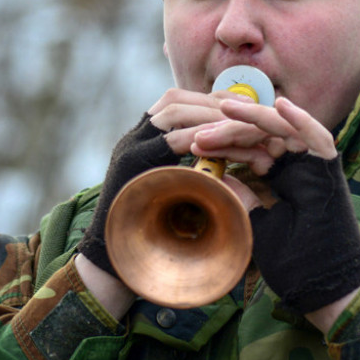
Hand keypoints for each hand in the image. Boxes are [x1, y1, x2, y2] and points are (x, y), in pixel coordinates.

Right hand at [77, 88, 244, 278]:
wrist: (112, 258)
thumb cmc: (149, 231)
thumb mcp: (171, 190)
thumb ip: (188, 168)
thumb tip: (224, 154)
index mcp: (143, 141)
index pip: (177, 103)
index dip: (209, 100)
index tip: (241, 105)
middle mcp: (134, 138)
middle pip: (174, 100)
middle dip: (213, 103)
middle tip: (247, 110)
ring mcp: (130, 149)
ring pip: (172, 113)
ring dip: (210, 117)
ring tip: (240, 127)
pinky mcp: (132, 165)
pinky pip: (168, 142)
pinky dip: (198, 138)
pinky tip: (223, 144)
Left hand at [192, 97, 359, 314]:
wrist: (322, 285)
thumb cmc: (294, 261)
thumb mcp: (256, 224)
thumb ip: (241, 199)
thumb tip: (216, 176)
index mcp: (281, 177)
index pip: (250, 150)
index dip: (223, 145)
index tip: (196, 145)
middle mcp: (297, 166)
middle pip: (262, 136)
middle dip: (230, 131)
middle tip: (201, 132)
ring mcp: (313, 166)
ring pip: (283, 131)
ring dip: (256, 118)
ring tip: (226, 108)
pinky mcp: (330, 169)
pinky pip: (317, 137)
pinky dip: (301, 120)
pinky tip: (280, 106)